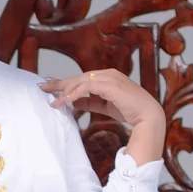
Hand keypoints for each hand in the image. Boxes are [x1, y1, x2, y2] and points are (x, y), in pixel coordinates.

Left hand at [41, 67, 166, 162]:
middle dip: (60, 83)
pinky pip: (87, 88)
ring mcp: (109, 78)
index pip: (83, 78)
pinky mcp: (110, 85)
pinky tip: (66, 101)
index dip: (67, 83)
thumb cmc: (130, 111)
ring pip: (81, 81)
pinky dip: (75, 94)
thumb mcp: (105, 106)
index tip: (51, 87)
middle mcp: (108, 74)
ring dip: (65, 91)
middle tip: (43, 87)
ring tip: (53, 100)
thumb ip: (91, 102)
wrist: (149, 117)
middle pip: (79, 77)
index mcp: (108, 77)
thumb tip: (74, 102)